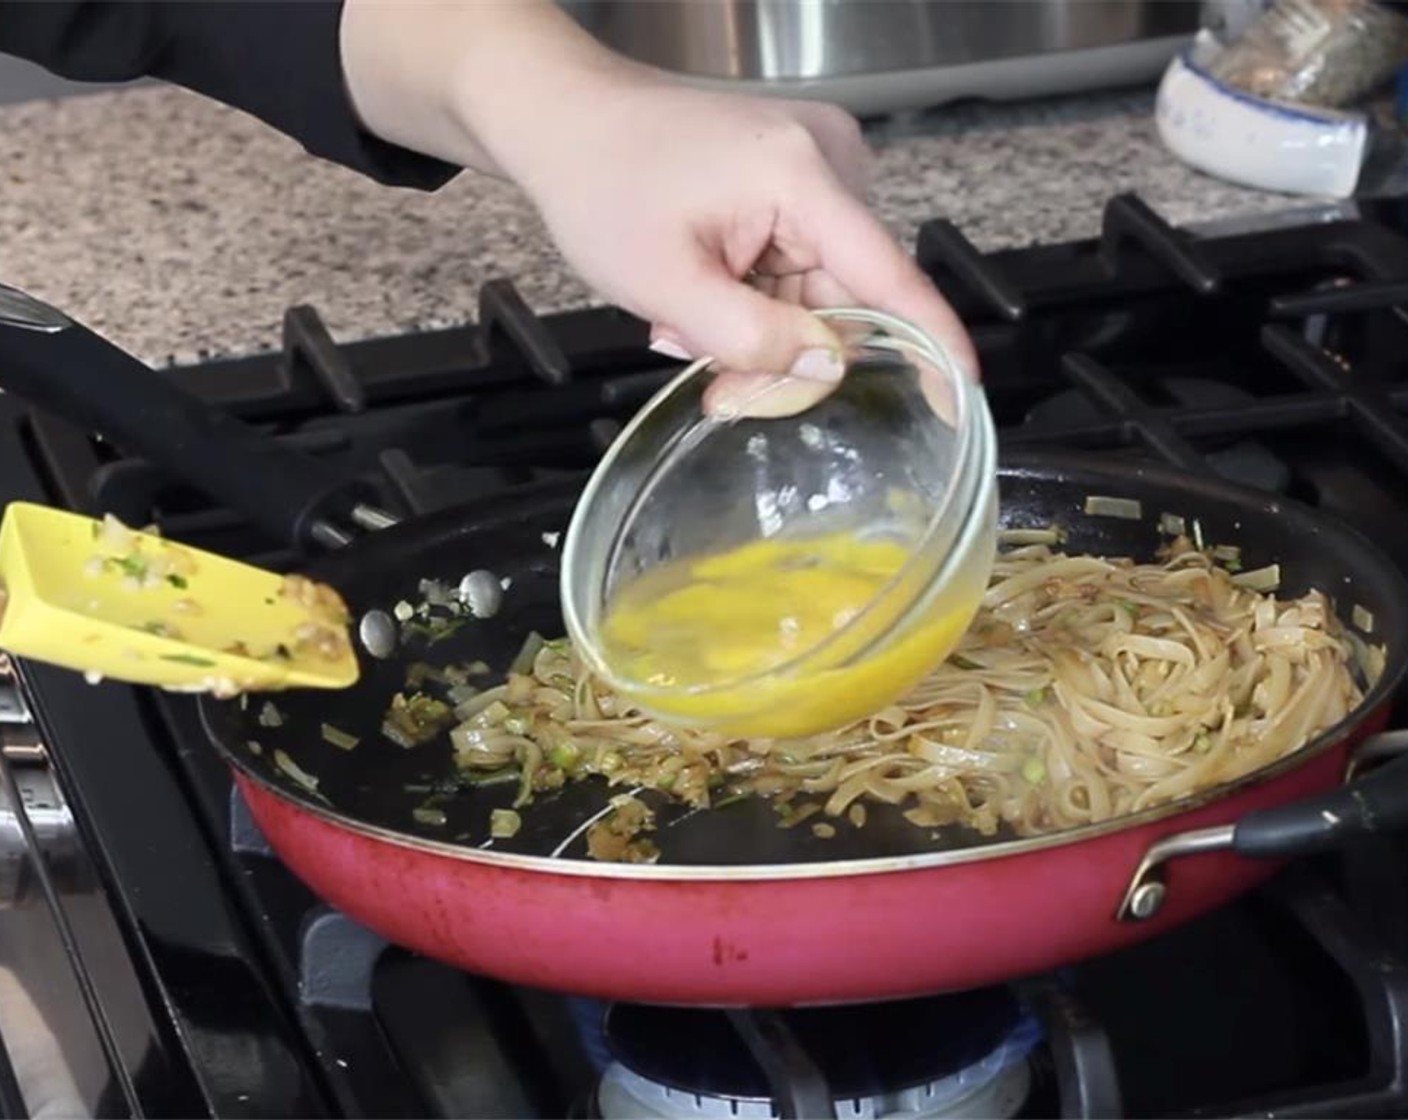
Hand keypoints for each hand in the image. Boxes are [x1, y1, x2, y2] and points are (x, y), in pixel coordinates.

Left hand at [342, 1, 977, 417]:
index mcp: (802, 175)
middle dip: (785, 349)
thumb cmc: (600, 182)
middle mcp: (828, 159)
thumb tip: (828, 368)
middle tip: (711, 379)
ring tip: (686, 318)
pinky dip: (756, 295)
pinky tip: (705, 291)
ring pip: (819, 288)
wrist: (563, 117)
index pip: (890, 277)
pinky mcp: (796, 172)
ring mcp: (814, 162)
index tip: (961, 400)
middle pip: (847, 295)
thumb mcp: (666, 284)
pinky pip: (800, 263)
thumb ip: (751, 337)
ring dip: (759, 325)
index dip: (930, 344)